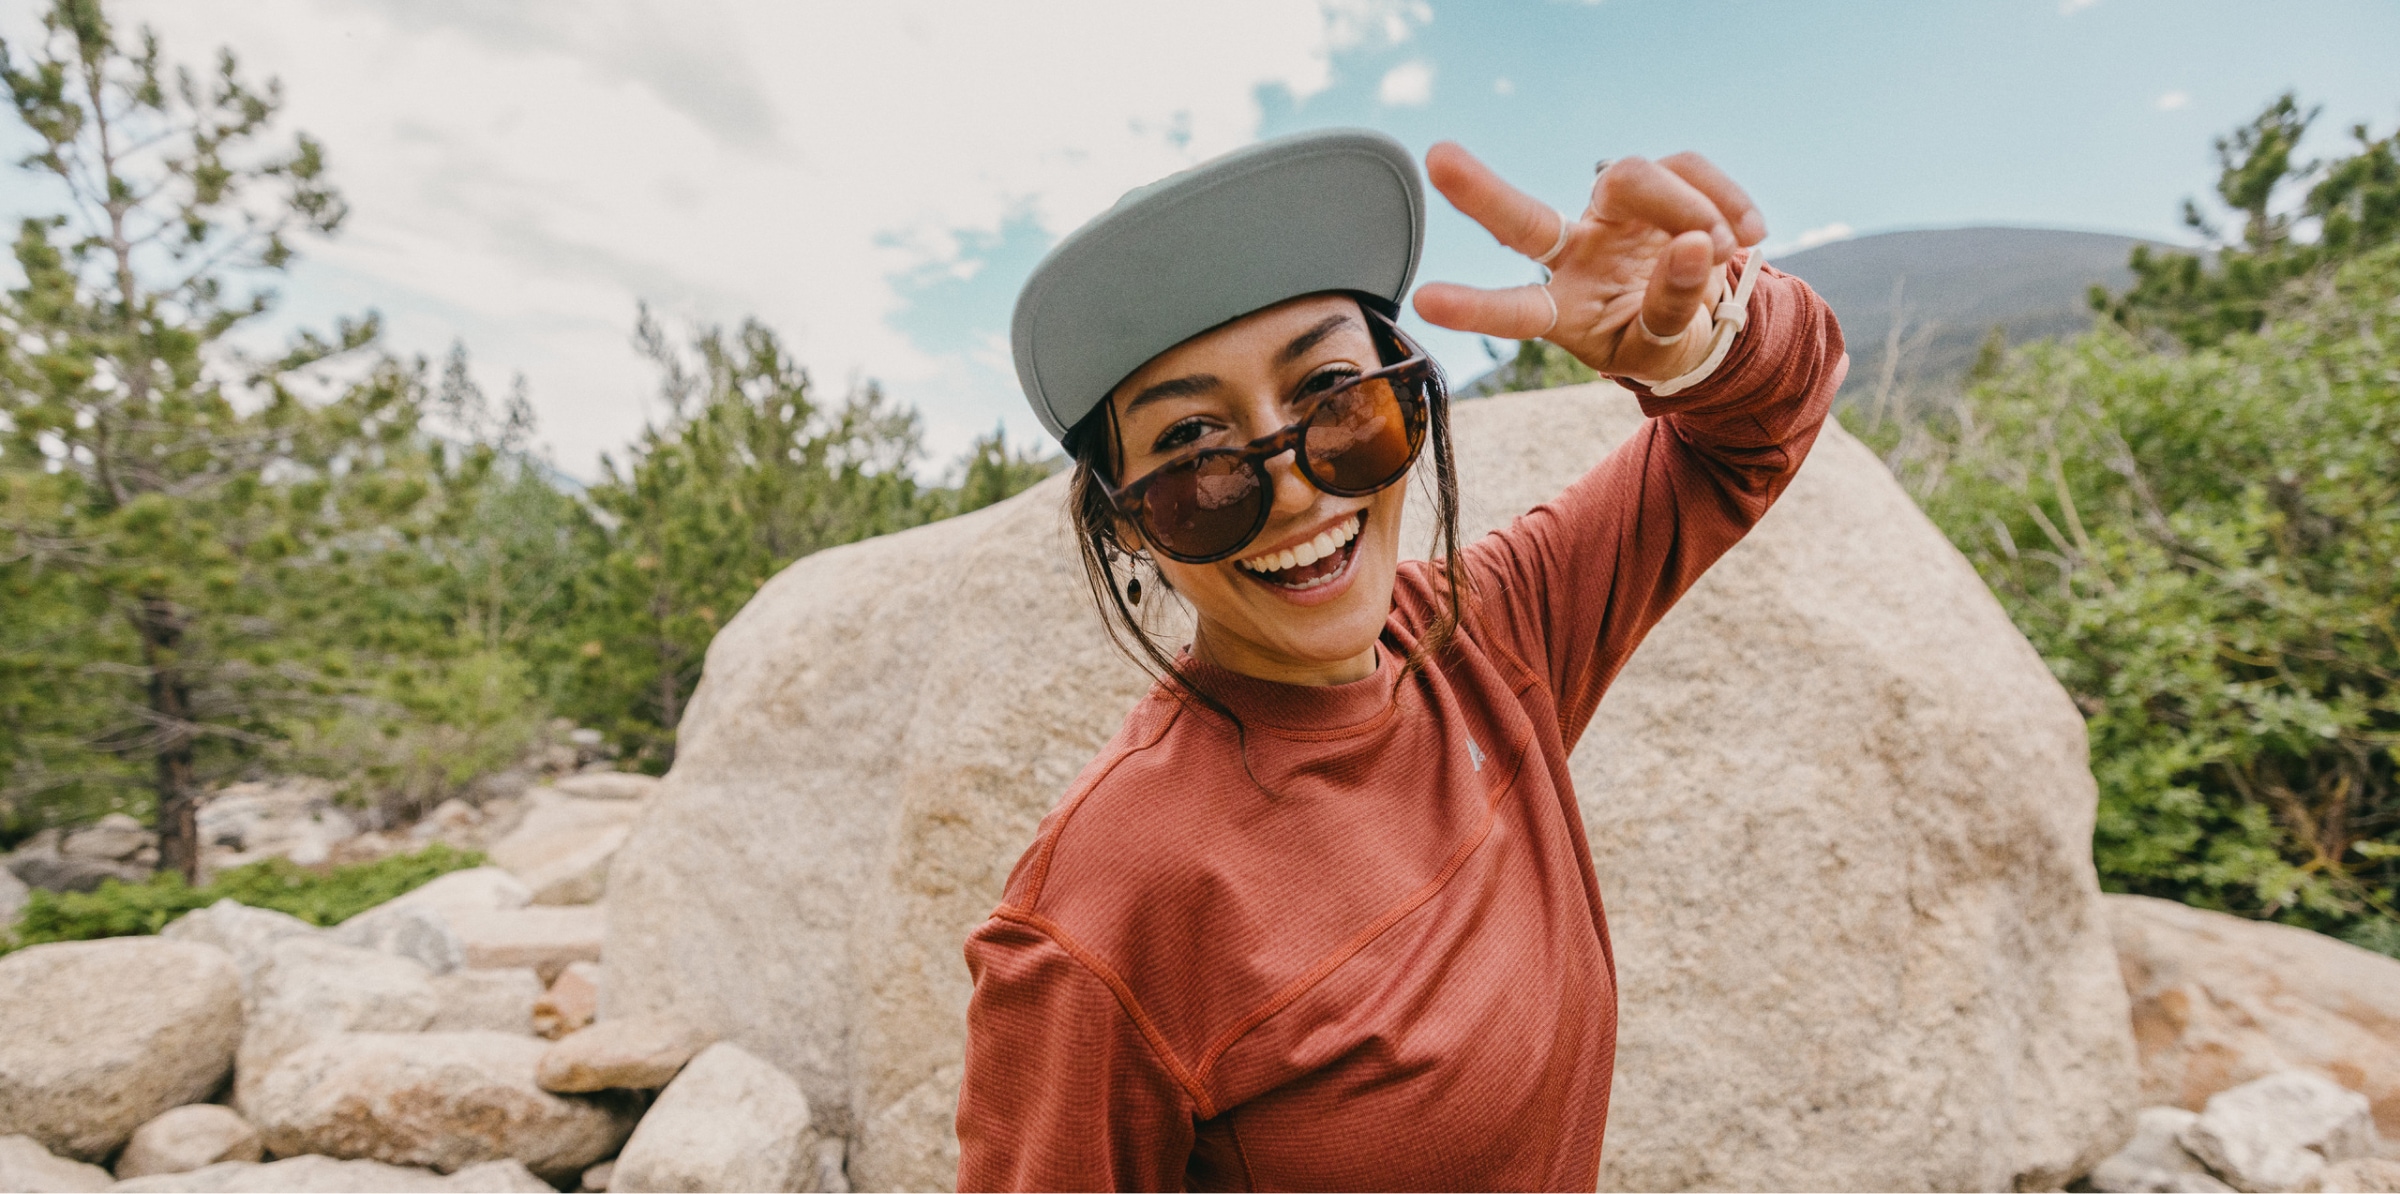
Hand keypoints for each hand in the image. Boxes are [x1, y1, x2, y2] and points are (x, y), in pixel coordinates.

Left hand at [1412, 143, 1765, 381]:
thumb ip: (1674, 310)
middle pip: (1526, 219)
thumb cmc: (1667, 343)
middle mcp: (1574, 253)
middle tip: (1438, 159)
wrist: (1706, 318)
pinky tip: (1751, 233)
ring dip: (1689, 209)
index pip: (1516, 310)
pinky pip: (1687, 167)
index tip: (1424, 300)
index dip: (1475, 307)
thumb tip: (1694, 246)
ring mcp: (1609, 214)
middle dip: (1481, 192)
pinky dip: (1726, 197)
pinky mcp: (1656, 182)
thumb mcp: (1668, 350)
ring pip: (1631, 177)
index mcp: (1564, 311)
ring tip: (1724, 251)